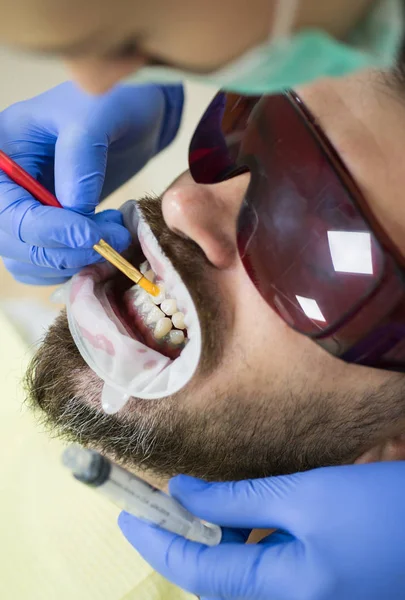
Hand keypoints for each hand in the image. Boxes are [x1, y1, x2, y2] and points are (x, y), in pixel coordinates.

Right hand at [0, 81, 182, 283]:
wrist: (134, 112)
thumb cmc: (113, 100)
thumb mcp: (96, 118)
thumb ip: (81, 162)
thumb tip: (75, 213)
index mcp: (3, 153)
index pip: (8, 209)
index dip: (47, 230)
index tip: (91, 235)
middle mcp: (7, 184)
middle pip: (13, 241)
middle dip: (64, 250)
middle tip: (112, 240)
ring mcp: (26, 206)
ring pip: (29, 259)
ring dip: (72, 261)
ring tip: (113, 236)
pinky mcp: (49, 223)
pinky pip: (47, 262)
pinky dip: (74, 264)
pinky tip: (104, 244)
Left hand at [118, 462, 404, 599]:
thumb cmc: (382, 510)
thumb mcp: (306, 497)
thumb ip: (238, 501)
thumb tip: (182, 494)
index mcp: (286, 594)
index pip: (198, 571)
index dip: (157, 542)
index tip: (127, 516)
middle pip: (217, 581)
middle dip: (183, 545)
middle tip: (162, 507)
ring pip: (241, 579)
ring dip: (214, 545)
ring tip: (200, 508)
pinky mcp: (321, 591)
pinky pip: (268, 575)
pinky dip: (246, 547)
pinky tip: (247, 519)